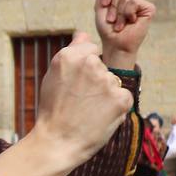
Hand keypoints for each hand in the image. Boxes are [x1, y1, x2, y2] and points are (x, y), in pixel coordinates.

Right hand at [33, 32, 133, 167]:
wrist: (57, 142)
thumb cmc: (53, 111)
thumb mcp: (53, 77)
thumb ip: (71, 53)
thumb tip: (83, 33)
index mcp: (69, 56)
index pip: (90, 49)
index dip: (84, 68)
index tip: (75, 84)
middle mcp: (90, 63)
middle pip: (103, 66)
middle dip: (96, 80)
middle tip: (80, 101)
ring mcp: (107, 80)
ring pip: (113, 82)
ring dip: (105, 94)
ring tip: (88, 111)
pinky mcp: (122, 98)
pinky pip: (122, 97)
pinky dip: (115, 107)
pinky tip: (99, 117)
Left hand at [94, 0, 154, 67]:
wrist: (114, 43)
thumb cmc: (107, 28)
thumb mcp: (100, 6)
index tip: (103, 6)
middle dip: (112, 7)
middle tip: (112, 20)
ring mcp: (141, 2)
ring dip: (119, 13)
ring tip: (119, 24)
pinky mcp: (149, 8)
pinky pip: (134, 2)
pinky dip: (127, 13)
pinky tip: (130, 22)